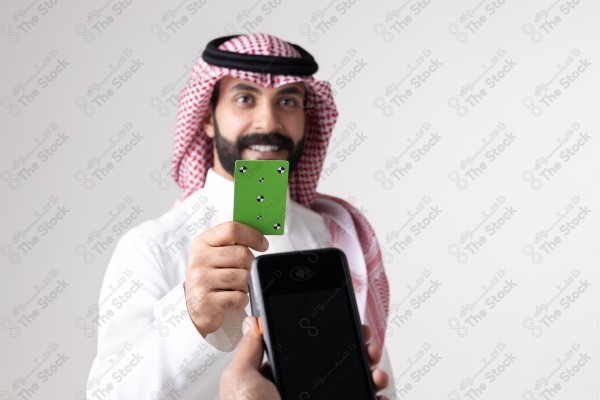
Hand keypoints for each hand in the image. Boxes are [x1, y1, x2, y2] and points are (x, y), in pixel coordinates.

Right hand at [184, 221, 268, 336]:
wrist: (197, 307)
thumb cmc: (212, 277)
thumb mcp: (216, 254)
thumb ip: (235, 243)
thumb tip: (262, 239)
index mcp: (202, 242)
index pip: (231, 230)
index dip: (253, 236)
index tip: (263, 245)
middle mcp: (198, 259)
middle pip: (242, 254)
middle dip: (249, 266)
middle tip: (242, 273)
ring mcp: (200, 281)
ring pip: (243, 277)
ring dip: (245, 285)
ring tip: (234, 287)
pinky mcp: (205, 302)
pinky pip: (239, 297)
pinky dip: (241, 300)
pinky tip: (231, 299)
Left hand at [220, 317, 389, 399]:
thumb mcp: (241, 379)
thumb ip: (248, 350)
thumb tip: (253, 323)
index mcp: (277, 378)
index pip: (306, 350)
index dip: (327, 336)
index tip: (343, 324)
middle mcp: (300, 391)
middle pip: (335, 364)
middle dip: (356, 351)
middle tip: (367, 346)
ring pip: (352, 383)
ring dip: (370, 373)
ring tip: (376, 371)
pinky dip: (374, 397)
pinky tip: (379, 394)